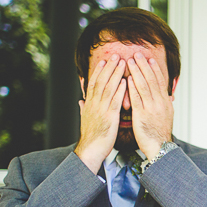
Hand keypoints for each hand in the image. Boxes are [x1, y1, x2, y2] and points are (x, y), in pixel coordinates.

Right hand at [75, 58, 125, 172]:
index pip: (93, 83)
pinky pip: (115, 101)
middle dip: (108, 68)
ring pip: (108, 88)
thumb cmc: (90, 138)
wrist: (90, 151)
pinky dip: (120, 90)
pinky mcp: (109, 118)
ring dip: (115, 74)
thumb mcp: (85, 121)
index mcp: (89, 105)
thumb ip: (84, 109)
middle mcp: (94, 105)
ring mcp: (101, 111)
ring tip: (122, 63)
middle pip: (101, 82)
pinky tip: (125, 81)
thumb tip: (81, 101)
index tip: (104, 60)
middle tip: (116, 55)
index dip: (98, 71)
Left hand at [126, 52, 173, 157]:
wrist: (160, 148)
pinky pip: (137, 98)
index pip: (159, 81)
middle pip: (152, 79)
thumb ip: (164, 104)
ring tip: (130, 61)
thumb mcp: (166, 116)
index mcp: (165, 102)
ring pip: (144, 86)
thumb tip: (167, 96)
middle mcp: (160, 102)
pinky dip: (133, 87)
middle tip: (138, 54)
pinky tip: (128, 79)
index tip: (150, 58)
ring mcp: (151, 108)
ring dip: (137, 72)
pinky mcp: (142, 115)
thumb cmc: (159, 134)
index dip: (154, 69)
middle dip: (144, 65)